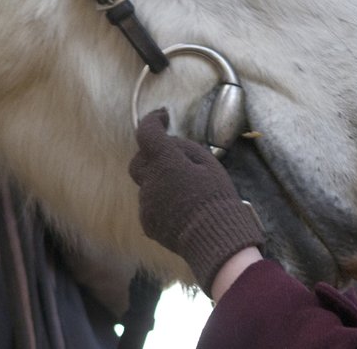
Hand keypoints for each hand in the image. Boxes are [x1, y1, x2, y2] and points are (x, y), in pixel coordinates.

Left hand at [128, 109, 264, 294]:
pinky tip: (182, 210)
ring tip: (186, 192)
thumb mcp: (209, 164)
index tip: (163, 117)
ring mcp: (145, 204)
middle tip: (173, 159)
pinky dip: (162, 202)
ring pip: (147, 185)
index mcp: (164, 162)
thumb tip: (170, 145)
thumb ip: (186, 149)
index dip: (153, 121)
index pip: (147, 132)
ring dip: (160, 182)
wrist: (215, 238)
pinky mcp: (147, 222)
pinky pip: (150, 205)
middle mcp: (148, 181)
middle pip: (138, 160)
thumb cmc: (217, 198)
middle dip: (152, 155)